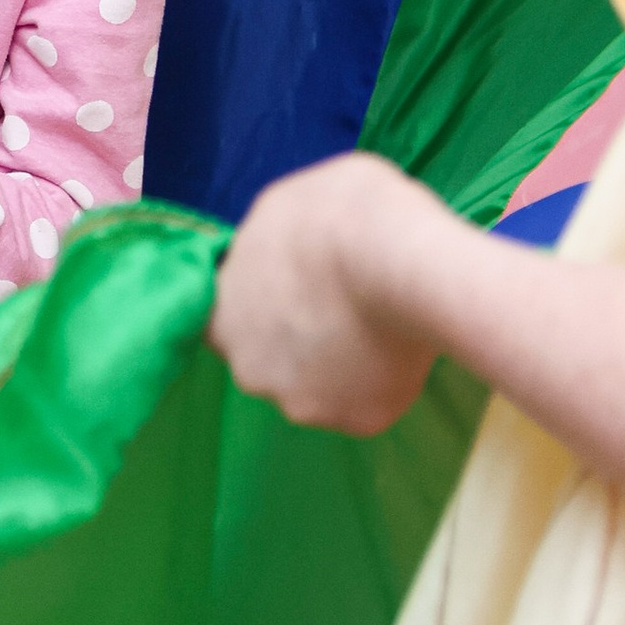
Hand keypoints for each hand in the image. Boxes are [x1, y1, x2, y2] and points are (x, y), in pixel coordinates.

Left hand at [210, 151, 439, 436]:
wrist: (399, 260)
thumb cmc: (335, 215)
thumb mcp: (286, 204)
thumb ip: (271, 243)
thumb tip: (283, 252)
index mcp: (221, 317)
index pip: (228, 322)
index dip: (264, 306)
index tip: (298, 288)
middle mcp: (251, 371)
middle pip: (274, 359)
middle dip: (302, 340)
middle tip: (344, 304)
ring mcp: (303, 403)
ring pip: (321, 386)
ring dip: (341, 364)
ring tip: (379, 321)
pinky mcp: (357, 420)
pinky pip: (367, 401)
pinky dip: (383, 380)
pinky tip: (403, 343)